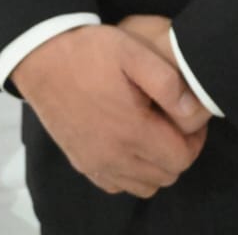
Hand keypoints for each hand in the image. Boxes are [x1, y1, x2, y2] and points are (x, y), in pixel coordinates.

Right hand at [11, 23, 209, 198]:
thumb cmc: (90, 51)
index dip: (194, 140)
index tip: (189, 118)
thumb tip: (191, 112)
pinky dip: (131, 172)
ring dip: (156, 165)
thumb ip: (167, 82)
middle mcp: (114, 156)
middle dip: (178, 151)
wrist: (42, 58)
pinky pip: (117, 184)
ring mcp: (95, 163)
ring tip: (154, 131)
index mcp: (132, 130)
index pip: (181, 158)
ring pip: (144, 185)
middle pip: (166, 175)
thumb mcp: (133, 51)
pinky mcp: (81, 162)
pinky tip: (129, 142)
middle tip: (174, 121)